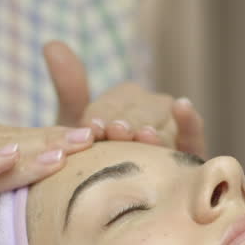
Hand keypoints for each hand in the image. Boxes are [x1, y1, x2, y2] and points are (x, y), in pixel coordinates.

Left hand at [44, 40, 206, 156]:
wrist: (106, 200)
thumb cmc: (92, 162)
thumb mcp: (76, 127)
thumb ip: (70, 88)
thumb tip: (51, 44)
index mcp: (126, 98)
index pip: (114, 102)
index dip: (102, 114)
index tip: (90, 127)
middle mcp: (151, 108)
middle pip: (140, 111)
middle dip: (126, 122)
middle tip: (114, 133)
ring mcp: (172, 130)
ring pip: (163, 124)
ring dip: (151, 130)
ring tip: (141, 135)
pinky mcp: (190, 154)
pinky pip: (193, 134)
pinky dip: (189, 120)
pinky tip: (182, 107)